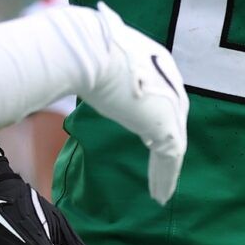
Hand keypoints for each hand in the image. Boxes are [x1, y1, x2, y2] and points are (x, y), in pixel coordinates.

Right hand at [75, 3, 187, 203]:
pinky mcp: (167, 125)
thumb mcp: (96, 57)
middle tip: (160, 170)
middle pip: (171, 122)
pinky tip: (160, 196)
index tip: (149, 140)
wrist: (90, 51)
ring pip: (172, 146)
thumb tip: (71, 64)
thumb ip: (98, 68)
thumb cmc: (85, 48)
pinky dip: (166, 177)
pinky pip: (170, 159)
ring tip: (161, 194)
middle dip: (165, 147)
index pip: (161, 97)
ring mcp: (172, 105)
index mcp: (157, 62)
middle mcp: (171, 83)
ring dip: (166, 171)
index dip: (154, 120)